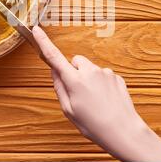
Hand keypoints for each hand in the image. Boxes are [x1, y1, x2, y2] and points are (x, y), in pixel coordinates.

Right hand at [32, 25, 160, 161]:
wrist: (123, 131)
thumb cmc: (94, 125)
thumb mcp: (69, 110)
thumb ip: (59, 87)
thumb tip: (54, 72)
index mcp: (75, 81)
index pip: (54, 57)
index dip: (44, 42)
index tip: (37, 30)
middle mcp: (90, 71)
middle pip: (75, 62)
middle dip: (74, 72)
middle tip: (78, 93)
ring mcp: (105, 72)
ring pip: (90, 69)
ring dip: (88, 79)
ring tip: (94, 101)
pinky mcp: (116, 76)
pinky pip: (103, 76)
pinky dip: (101, 85)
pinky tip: (105, 100)